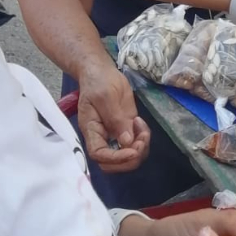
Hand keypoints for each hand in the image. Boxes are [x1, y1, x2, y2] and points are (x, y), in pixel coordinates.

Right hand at [77, 58, 150, 172]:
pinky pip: (136, 143)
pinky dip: (143, 138)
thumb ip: (115, 119)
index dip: (117, 158)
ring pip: (128, 156)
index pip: (100, 155)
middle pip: (114, 163)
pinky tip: (141, 123)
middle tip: (142, 138)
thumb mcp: (106, 97)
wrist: (101, 72)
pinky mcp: (126, 129)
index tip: (133, 150)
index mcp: (91, 131)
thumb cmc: (98, 82)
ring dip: (141, 148)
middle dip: (132, 157)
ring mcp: (115, 135)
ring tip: (142, 127)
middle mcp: (102, 138)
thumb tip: (126, 141)